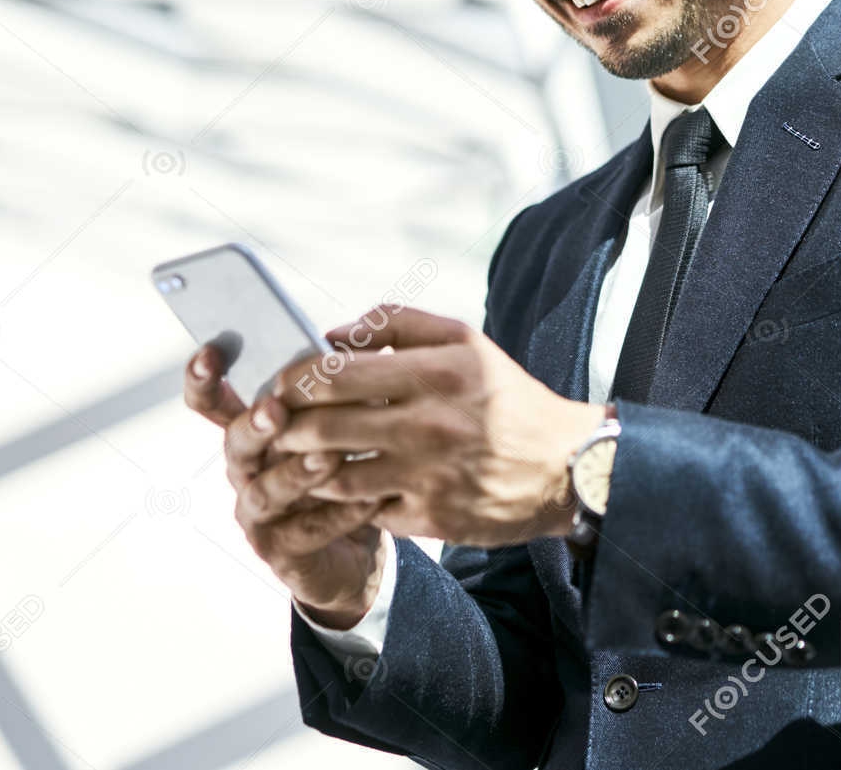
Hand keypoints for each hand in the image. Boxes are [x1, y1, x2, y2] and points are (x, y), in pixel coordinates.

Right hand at [183, 342, 389, 627]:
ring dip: (296, 473)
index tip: (211, 351)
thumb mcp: (335, 425)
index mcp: (251, 431)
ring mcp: (258, 514)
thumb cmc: (342, 471)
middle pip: (235, 443)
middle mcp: (245, 470)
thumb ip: (330, 390)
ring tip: (329, 456)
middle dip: (255, 425)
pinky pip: (306, 533)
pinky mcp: (281, 552)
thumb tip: (343, 344)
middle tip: (276, 409)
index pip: (212, 401)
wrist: (355, 548)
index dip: (203, 378)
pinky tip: (368, 500)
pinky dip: (338, 515)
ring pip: (264, 493)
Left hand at [269, 307, 606, 545]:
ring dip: (305, 469)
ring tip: (297, 457)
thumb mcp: (465, 342)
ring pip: (334, 478)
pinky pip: (367, 511)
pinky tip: (339, 489)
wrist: (565, 466)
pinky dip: (347, 502)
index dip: (294, 381)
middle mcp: (430, 424)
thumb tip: (334, 333)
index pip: (336, 375)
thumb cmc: (506, 397)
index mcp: (436, 372)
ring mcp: (429, 476)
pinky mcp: (431, 517)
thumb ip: (397, 323)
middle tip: (275, 425)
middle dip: (286, 428)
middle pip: (323, 429)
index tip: (283, 384)